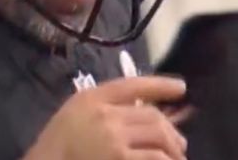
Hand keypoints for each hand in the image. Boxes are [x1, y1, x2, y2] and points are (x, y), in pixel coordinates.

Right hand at [23, 75, 188, 159]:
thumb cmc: (56, 145)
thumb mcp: (74, 113)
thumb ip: (103, 106)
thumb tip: (142, 110)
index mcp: (92, 98)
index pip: (133, 85)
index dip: (160, 85)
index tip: (181, 87)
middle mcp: (106, 115)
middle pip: (152, 115)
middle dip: (172, 131)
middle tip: (179, 144)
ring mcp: (114, 140)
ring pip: (159, 136)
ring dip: (173, 148)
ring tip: (178, 157)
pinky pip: (154, 157)